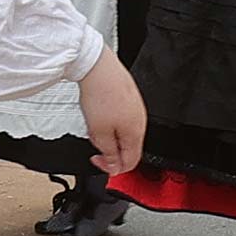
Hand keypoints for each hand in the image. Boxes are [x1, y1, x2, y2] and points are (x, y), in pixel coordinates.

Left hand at [78, 51, 147, 177]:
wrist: (97, 67)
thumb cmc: (100, 95)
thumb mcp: (99, 134)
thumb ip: (108, 153)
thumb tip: (114, 166)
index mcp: (136, 133)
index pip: (131, 162)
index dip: (113, 169)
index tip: (99, 162)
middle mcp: (140, 120)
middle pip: (128, 148)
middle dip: (110, 151)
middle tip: (95, 144)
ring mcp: (135, 108)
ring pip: (124, 133)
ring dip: (109, 136)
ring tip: (95, 126)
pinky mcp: (128, 98)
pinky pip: (122, 118)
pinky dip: (110, 122)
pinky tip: (99, 114)